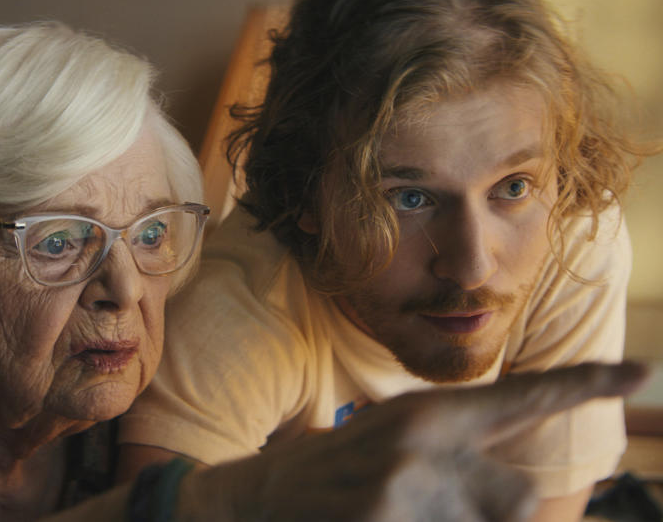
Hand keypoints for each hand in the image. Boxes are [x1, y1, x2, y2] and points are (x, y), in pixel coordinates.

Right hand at [187, 361, 648, 521]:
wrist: (252, 499)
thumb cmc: (329, 472)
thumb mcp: (388, 440)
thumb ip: (454, 453)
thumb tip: (519, 495)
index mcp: (425, 415)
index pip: (518, 397)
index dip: (582, 383)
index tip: (641, 369)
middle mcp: (421, 445)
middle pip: (517, 499)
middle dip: (492, 511)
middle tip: (429, 504)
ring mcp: (403, 491)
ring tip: (395, 511)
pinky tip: (378, 517)